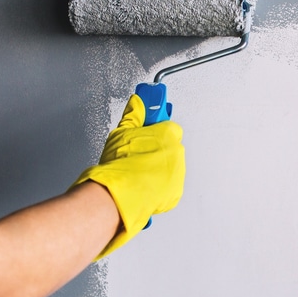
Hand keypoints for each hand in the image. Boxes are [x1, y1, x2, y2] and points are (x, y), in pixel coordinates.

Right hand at [72, 94, 185, 258]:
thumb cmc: (121, 162)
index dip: (158, 131)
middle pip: (171, 148)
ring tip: (138, 174)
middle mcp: (177, 153)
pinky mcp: (175, 193)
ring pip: (171, 168)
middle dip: (158, 151)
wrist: (119, 192)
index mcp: (168, 135)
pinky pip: (168, 188)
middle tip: (139, 156)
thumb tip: (137, 103)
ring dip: (159, 170)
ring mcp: (178, 174)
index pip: (170, 127)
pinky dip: (158, 188)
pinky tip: (143, 186)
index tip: (151, 133)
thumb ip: (133, 115)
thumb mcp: (121, 132)